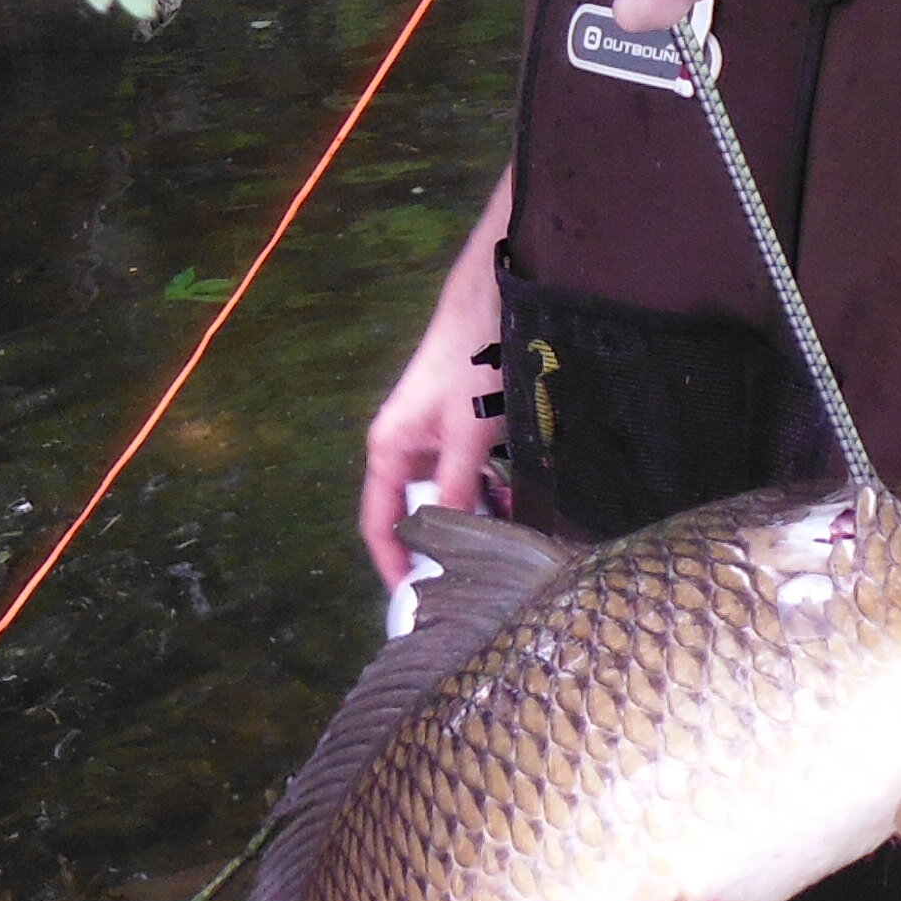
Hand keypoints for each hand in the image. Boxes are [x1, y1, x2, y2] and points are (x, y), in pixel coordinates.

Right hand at [359, 175, 513, 584]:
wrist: (494, 296)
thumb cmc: (470, 361)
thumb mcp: (467, 433)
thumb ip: (458, 490)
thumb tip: (449, 548)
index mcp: (389, 449)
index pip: (379, 524)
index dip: (394, 566)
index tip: (417, 605)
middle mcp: (407, 445)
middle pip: (418, 512)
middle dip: (446, 544)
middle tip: (477, 581)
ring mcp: (436, 434)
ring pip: (452, 493)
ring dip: (477, 515)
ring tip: (509, 542)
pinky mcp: (464, 424)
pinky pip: (473, 471)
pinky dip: (493, 488)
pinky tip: (522, 498)